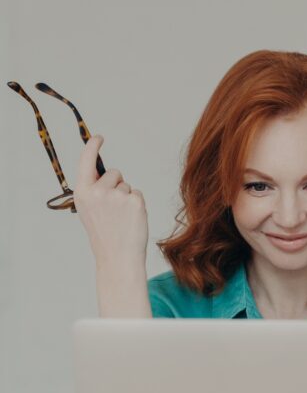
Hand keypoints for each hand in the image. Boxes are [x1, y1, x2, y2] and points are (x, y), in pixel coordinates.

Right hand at [74, 135, 148, 269]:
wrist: (117, 255)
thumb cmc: (104, 232)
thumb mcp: (88, 208)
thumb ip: (93, 189)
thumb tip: (104, 171)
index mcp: (82, 192)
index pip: (86, 161)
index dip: (92, 147)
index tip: (98, 137)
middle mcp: (98, 191)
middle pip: (114, 173)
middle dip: (116, 185)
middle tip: (113, 209)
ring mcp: (117, 195)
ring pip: (127, 185)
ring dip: (126, 197)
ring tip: (121, 217)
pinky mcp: (135, 200)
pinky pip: (137, 193)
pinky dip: (136, 204)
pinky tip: (130, 218)